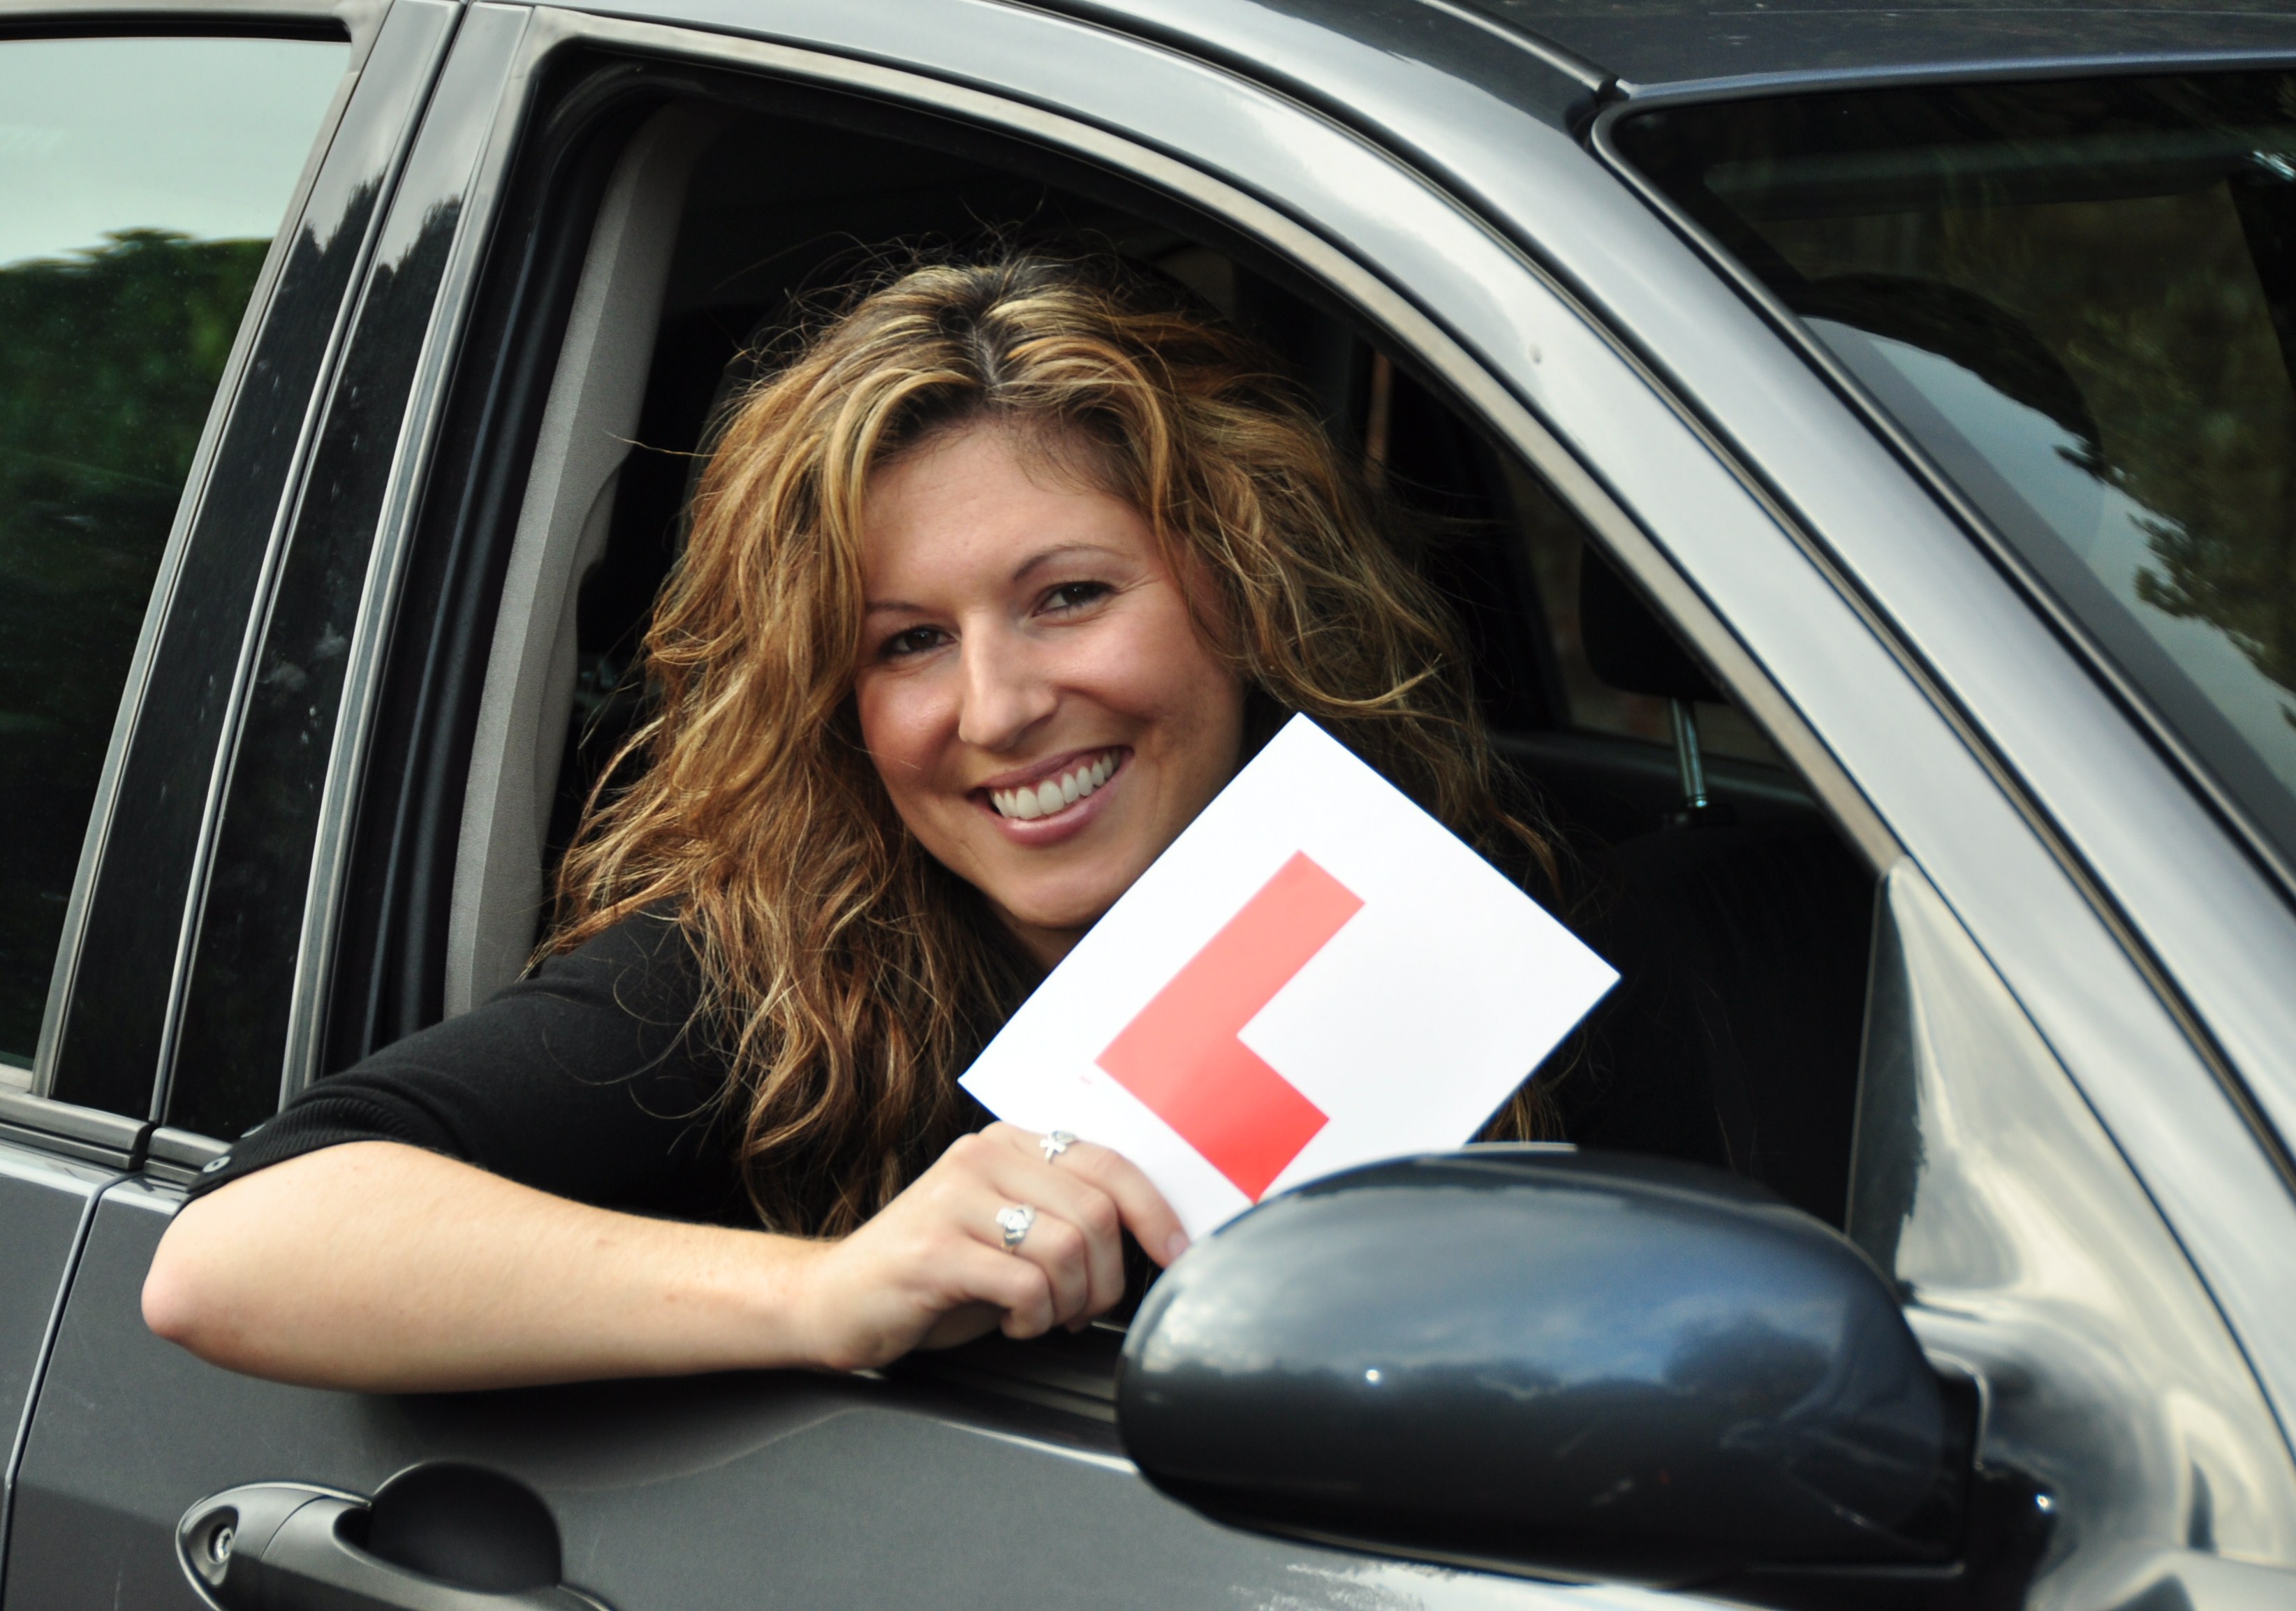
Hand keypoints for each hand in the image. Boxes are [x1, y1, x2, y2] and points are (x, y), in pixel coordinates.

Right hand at [790, 1124, 1187, 1371]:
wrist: (833, 1300)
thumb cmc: (934, 1271)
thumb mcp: (1006, 1229)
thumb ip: (1063, 1216)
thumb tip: (1149, 1237)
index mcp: (1008, 1143)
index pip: (1109, 1163)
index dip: (1156, 1213)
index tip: (1179, 1254)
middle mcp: (982, 1157)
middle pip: (1096, 1214)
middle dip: (1108, 1279)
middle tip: (1082, 1309)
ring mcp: (954, 1199)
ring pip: (1067, 1249)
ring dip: (1071, 1302)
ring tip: (1044, 1315)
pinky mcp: (933, 1250)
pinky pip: (1026, 1285)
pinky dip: (1035, 1318)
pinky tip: (1014, 1323)